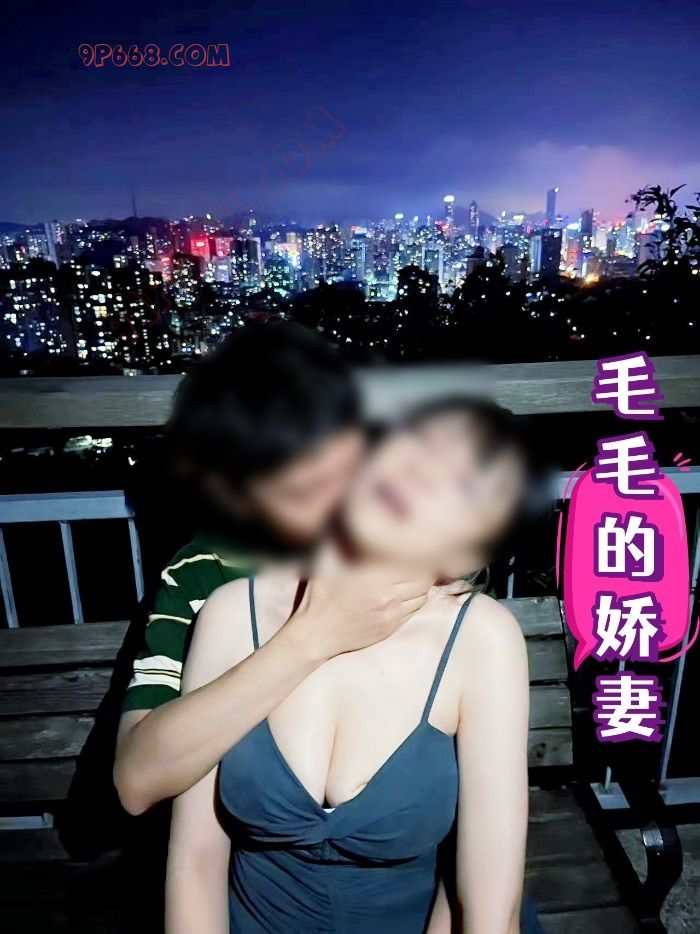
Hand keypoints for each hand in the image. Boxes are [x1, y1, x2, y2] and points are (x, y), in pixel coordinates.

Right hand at [289, 545, 432, 660]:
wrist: (316, 632)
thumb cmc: (320, 592)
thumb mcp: (325, 559)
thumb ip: (340, 536)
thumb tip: (349, 513)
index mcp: (372, 576)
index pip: (412, 563)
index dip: (417, 554)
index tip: (412, 548)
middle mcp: (386, 595)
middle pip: (423, 580)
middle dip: (424, 570)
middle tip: (418, 562)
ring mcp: (390, 613)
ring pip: (422, 597)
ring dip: (420, 587)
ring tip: (411, 578)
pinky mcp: (391, 627)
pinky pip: (414, 611)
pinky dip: (414, 601)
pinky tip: (403, 594)